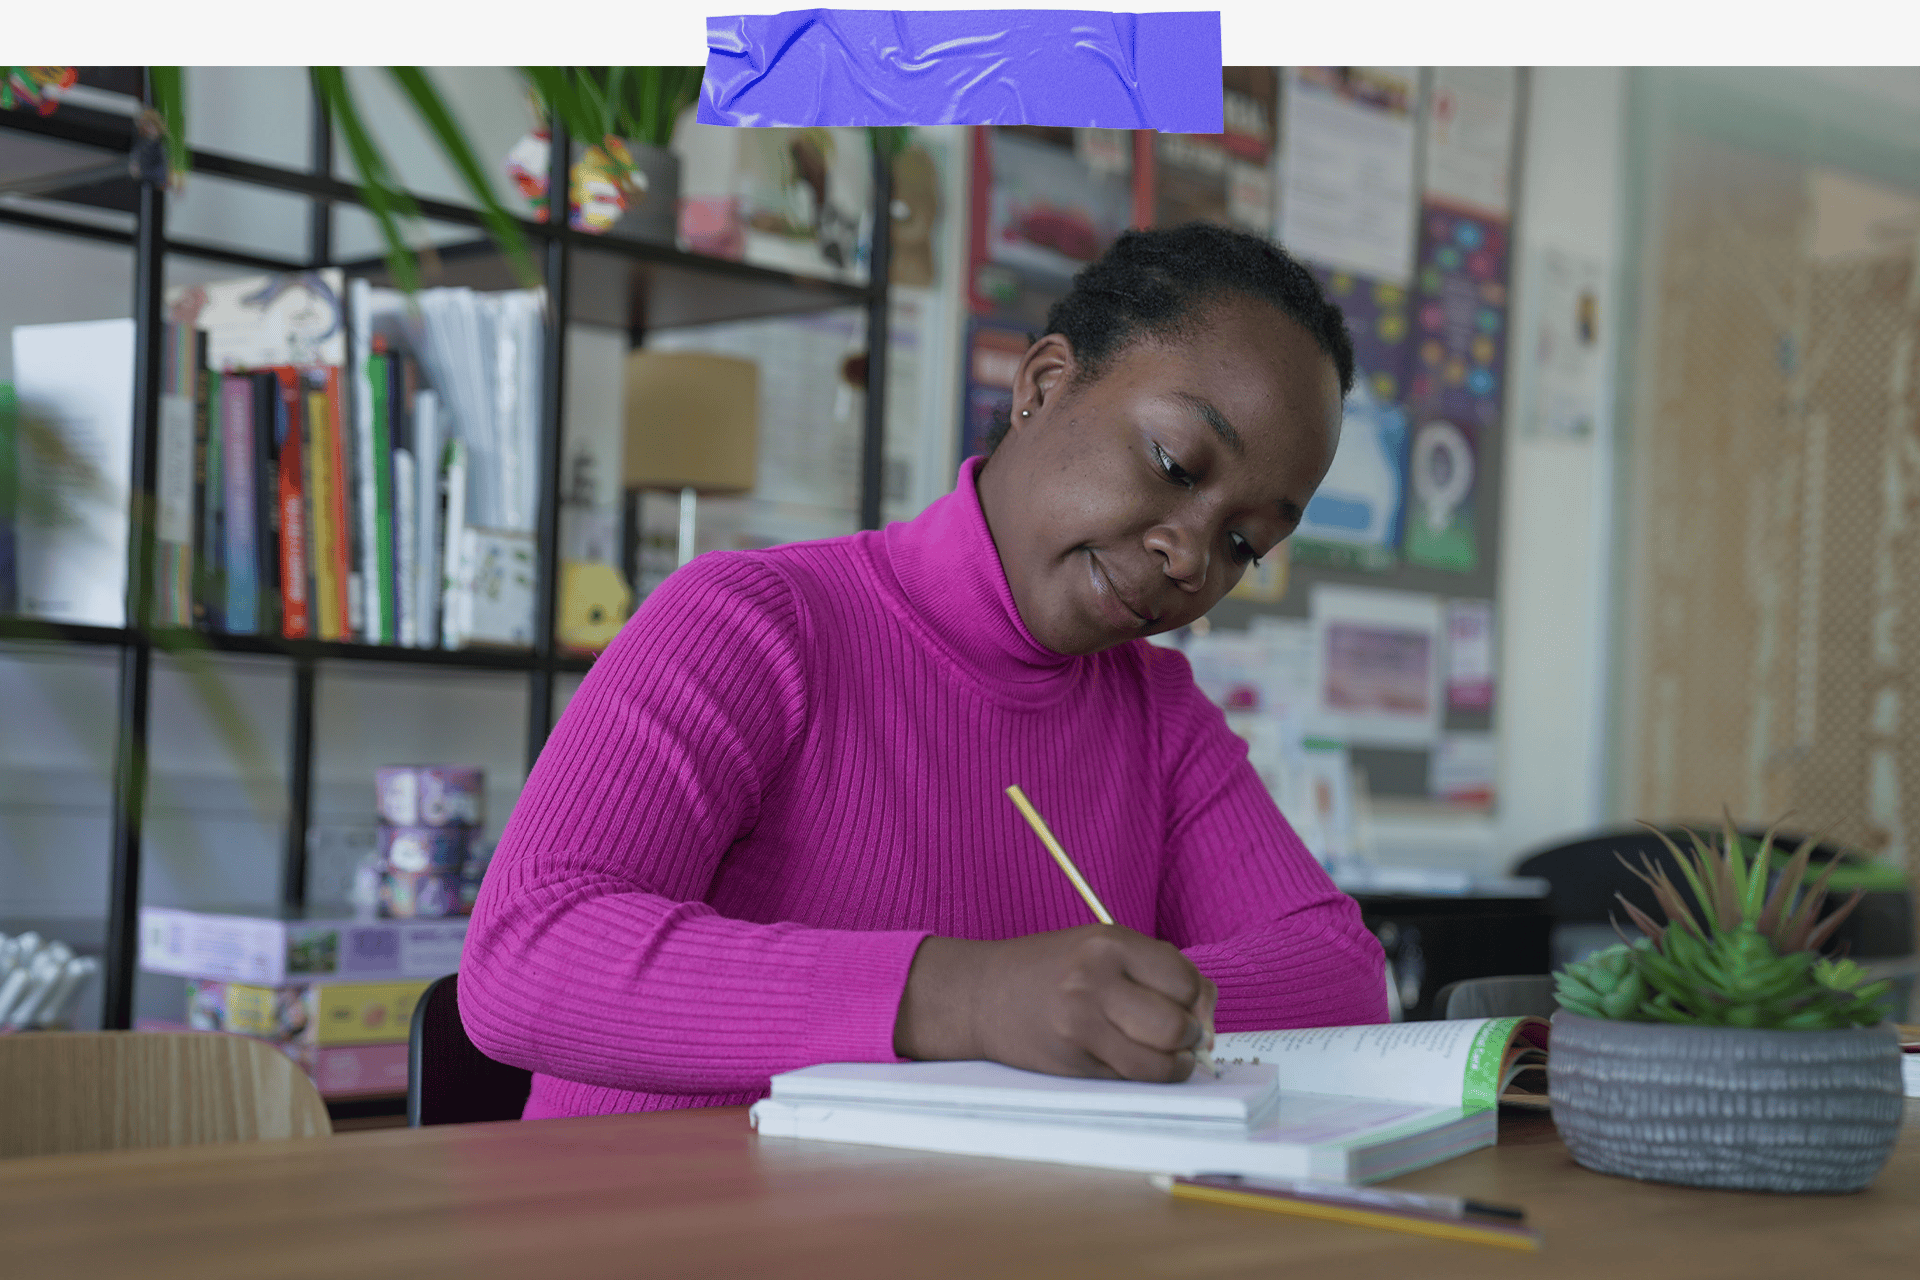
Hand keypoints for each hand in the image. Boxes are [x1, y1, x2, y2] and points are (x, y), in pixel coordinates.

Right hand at [893, 925, 1218, 1082]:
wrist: (981, 994)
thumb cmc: (1051, 968)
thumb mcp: (1102, 948)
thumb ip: (1156, 971)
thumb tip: (1209, 1019)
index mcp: (1109, 943)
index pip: (1186, 980)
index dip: (1200, 1001)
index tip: (1195, 1010)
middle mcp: (1095, 981)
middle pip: (1177, 1025)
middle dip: (1193, 1037)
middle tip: (1186, 1038)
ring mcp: (1082, 1025)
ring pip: (1161, 1061)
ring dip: (1177, 1064)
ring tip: (1171, 1056)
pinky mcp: (1074, 1060)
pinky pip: (1133, 1078)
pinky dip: (1150, 1076)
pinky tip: (1142, 1064)